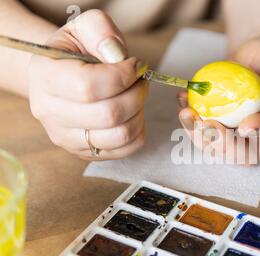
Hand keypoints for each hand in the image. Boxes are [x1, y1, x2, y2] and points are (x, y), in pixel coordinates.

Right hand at [29, 10, 148, 159]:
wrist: (62, 74)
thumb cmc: (77, 50)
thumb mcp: (84, 27)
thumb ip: (100, 29)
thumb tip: (117, 55)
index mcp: (44, 75)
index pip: (89, 86)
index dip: (123, 76)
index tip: (137, 64)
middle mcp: (48, 111)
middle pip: (109, 114)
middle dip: (137, 94)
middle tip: (141, 81)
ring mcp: (64, 136)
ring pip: (119, 135)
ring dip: (139, 113)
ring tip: (136, 96)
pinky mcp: (82, 152)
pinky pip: (124, 150)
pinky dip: (138, 131)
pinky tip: (133, 113)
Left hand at [177, 38, 259, 164]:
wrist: (255, 59)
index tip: (244, 125)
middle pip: (248, 154)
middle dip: (224, 144)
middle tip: (207, 124)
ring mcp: (242, 136)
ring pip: (222, 150)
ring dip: (200, 136)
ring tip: (186, 112)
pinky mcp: (223, 130)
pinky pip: (206, 135)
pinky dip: (191, 123)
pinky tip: (182, 100)